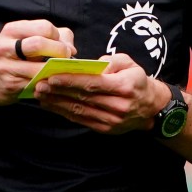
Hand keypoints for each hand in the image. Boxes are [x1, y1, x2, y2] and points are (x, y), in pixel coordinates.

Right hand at [0, 19, 75, 104]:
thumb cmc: (14, 55)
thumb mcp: (26, 39)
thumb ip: (53, 37)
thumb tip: (71, 49)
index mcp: (12, 30)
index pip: (44, 27)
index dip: (58, 37)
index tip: (62, 46)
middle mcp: (5, 46)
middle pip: (39, 44)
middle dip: (59, 52)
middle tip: (65, 59)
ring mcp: (5, 67)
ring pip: (39, 68)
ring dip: (55, 71)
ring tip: (60, 71)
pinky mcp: (10, 85)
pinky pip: (36, 83)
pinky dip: (47, 83)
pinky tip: (50, 81)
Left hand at [34, 52, 161, 133]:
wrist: (151, 107)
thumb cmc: (136, 80)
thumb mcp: (129, 64)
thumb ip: (111, 61)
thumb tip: (90, 66)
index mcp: (124, 87)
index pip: (93, 83)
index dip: (71, 81)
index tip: (52, 76)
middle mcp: (118, 106)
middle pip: (83, 97)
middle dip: (58, 91)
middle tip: (39, 84)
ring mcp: (111, 121)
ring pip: (79, 110)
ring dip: (57, 103)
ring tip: (40, 94)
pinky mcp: (105, 129)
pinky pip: (81, 120)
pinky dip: (64, 112)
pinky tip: (51, 105)